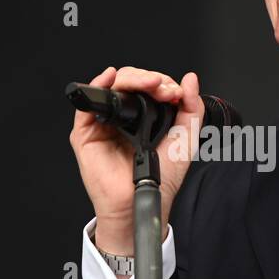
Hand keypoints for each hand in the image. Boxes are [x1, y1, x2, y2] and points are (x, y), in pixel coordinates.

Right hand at [69, 66, 203, 254]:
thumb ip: (191, 109)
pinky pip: (87, 105)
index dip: (161, 83)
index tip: (176, 92)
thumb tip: (191, 80)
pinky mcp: (86, 134)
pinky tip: (111, 78)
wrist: (143, 201)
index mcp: (143, 119)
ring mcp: (103, 125)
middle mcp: (122, 119)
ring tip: (150, 85)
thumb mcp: (185, 139)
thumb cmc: (160, 179)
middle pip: (129, 83)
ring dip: (131, 78)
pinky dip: (98, 85)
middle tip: (164, 89)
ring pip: (111, 88)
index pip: (147, 87)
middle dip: (149, 79)